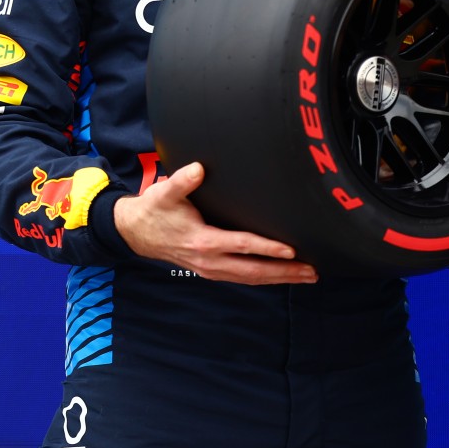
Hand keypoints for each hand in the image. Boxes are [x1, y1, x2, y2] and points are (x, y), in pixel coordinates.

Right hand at [113, 162, 317, 284]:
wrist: (136, 233)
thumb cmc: (155, 210)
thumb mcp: (164, 193)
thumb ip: (182, 181)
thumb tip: (198, 168)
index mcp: (203, 241)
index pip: (243, 246)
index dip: (268, 248)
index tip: (291, 250)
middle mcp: (210, 261)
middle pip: (254, 270)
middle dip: (284, 272)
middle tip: (312, 271)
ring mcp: (211, 269)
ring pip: (251, 278)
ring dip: (280, 279)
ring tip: (307, 276)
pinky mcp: (212, 271)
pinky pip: (243, 278)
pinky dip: (265, 279)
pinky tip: (282, 276)